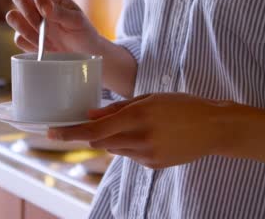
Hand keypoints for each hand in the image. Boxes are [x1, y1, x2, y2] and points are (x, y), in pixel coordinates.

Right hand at [6, 0, 101, 53]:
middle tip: (42, 26)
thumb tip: (44, 9)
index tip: (46, 11)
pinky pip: (18, 39)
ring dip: (27, 30)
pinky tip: (45, 49)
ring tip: (47, 41)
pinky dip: (30, 45)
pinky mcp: (25, 38)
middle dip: (27, 12)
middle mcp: (36, 4)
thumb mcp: (77, 21)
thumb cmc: (83, 33)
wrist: (83, 54)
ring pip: (12, 16)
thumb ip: (61, 13)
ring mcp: (29, 21)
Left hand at [48, 93, 233, 168]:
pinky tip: (151, 135)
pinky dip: (131, 145)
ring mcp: (147, 155)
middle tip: (101, 119)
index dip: (70, 132)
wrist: (214, 128)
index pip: (95, 128)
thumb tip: (91, 114)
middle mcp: (140, 138)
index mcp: (138, 115)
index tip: (50, 133)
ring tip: (140, 125)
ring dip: (114, 138)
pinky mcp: (153, 165)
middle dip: (95, 131)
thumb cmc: (182, 105)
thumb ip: (118, 108)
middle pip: (101, 140)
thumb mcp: (150, 97)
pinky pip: (130, 155)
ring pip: (114, 149)